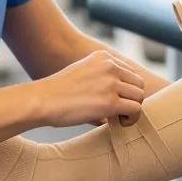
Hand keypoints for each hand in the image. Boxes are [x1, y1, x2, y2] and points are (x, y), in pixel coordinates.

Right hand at [29, 51, 145, 127]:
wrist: (42, 101)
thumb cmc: (57, 93)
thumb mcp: (82, 74)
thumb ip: (102, 80)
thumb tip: (120, 102)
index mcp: (103, 57)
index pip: (130, 72)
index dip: (126, 89)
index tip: (116, 101)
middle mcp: (109, 66)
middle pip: (138, 83)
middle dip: (132, 98)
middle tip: (119, 112)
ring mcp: (111, 83)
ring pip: (139, 96)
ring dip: (133, 109)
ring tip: (119, 118)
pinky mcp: (110, 102)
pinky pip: (135, 109)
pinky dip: (131, 119)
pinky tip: (119, 123)